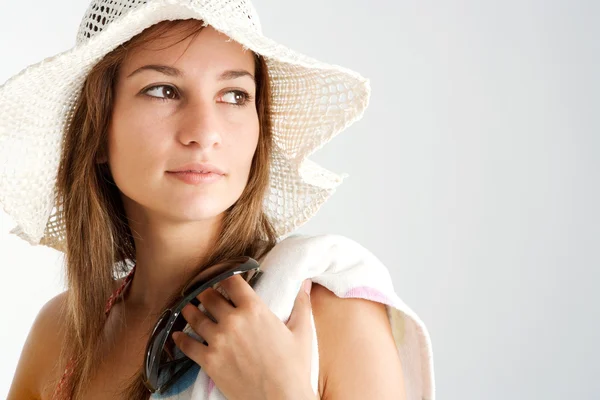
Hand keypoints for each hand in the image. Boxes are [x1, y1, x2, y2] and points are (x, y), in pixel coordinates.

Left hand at [172, 274, 315, 399]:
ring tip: (188, 308)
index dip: (224, 275)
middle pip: (208, 296)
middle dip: (204, 292)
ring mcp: (218, 341)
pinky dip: (180, 339)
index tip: (221, 276)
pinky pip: (187, 345)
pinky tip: (176, 336)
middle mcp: (233, 321)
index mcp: (255, 309)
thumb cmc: (294, 367)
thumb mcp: (302, 332)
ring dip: (190, 310)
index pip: (231, 281)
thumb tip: (307, 284)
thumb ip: (301, 304)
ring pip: (194, 317)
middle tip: (202, 292)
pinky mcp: (209, 361)